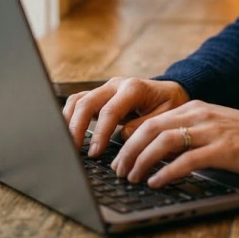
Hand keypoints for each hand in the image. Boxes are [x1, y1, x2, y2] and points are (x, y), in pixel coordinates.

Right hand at [62, 77, 188, 156]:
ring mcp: (106, 88)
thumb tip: (123, 137)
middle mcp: (116, 84)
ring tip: (67, 143)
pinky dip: (71, 116)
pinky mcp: (100, 95)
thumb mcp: (166, 116)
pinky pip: (79, 101)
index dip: (100, 133)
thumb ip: (144, 126)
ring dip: (69, 121)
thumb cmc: (170, 104)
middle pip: (87, 102)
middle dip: (76, 127)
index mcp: (134, 88)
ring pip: (78, 99)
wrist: (171, 91)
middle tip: (73, 150)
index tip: (94, 152)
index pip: (110, 111)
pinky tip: (69, 133)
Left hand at [112, 101, 238, 187]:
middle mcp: (198, 115)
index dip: (130, 140)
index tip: (118, 158)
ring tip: (132, 178)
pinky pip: (186, 160)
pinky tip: (156, 182)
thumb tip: (155, 153)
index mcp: (193, 108)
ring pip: (164, 142)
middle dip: (129, 151)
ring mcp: (210, 131)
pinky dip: (166, 172)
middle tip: (119, 171)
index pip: (150, 121)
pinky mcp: (222, 149)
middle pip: (151, 129)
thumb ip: (185, 134)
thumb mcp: (210, 128)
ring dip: (142, 161)